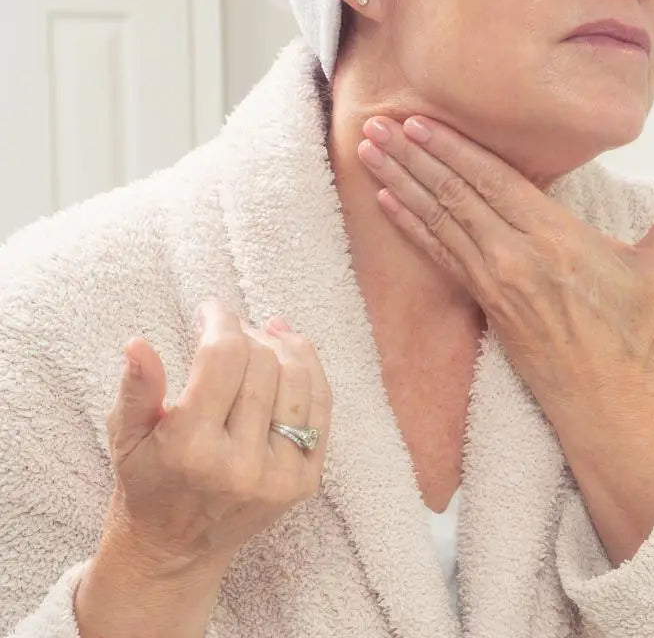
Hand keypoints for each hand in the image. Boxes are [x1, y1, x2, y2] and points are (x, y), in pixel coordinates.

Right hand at [100, 298, 332, 577]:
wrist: (176, 550)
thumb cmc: (149, 483)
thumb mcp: (126, 437)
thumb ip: (136, 389)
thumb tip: (137, 344)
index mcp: (190, 448)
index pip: (222, 358)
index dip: (221, 321)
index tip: (212, 309)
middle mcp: (239, 464)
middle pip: (262, 363)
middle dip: (247, 333)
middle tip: (232, 330)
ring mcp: (279, 475)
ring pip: (298, 379)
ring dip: (283, 345)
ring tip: (263, 335)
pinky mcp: (305, 481)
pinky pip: (322, 407)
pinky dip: (310, 370)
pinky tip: (292, 350)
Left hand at [357, 115, 653, 413]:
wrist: (602, 402)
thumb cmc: (632, 334)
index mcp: (557, 238)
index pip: (495, 181)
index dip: (455, 149)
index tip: (423, 120)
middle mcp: (517, 255)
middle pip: (457, 193)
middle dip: (416, 154)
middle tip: (379, 121)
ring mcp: (495, 281)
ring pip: (439, 220)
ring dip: (401, 182)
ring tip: (369, 150)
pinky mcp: (483, 302)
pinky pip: (439, 255)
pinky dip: (409, 225)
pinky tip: (385, 202)